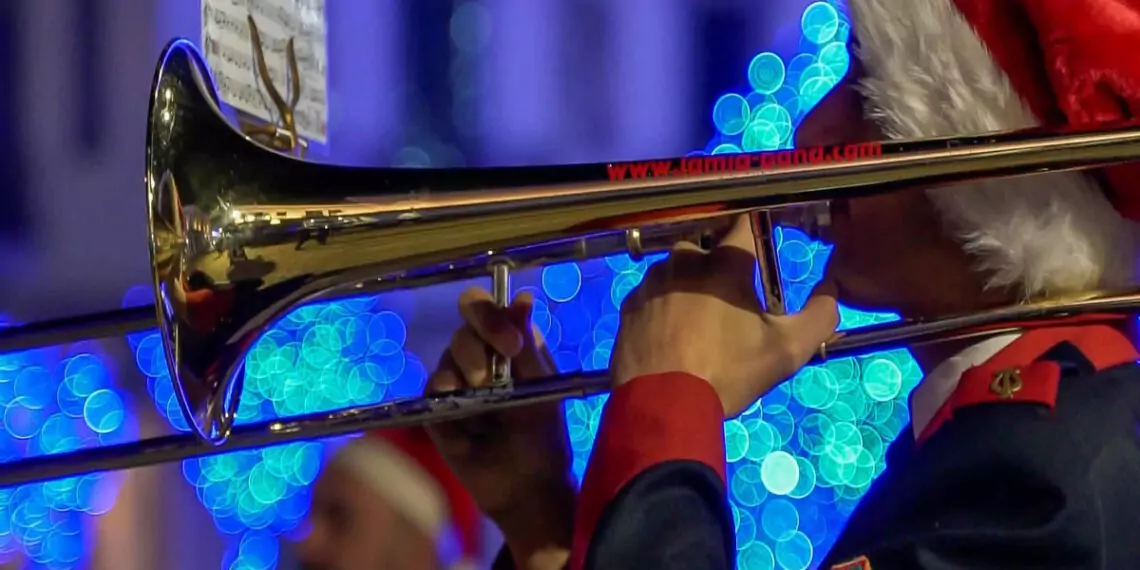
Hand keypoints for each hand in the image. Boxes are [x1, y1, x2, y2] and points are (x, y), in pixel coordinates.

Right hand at [425, 287, 574, 568]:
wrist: (525, 488)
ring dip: (466, 373)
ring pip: (448, 355)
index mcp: (510, 343)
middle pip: (464, 325)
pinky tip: (464, 415)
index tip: (511, 344)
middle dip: (478, 347)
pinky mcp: (437, 407)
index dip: (491, 316)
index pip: (488, 307)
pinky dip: (447, 396)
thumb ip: (530, 347)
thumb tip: (523, 297)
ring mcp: (457, 380)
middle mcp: (481, 355)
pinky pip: (432, 388)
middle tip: (492, 378)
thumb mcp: (544, 390)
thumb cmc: (543, 436)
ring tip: (484, 400)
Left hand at [611, 215, 838, 416]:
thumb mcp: (787, 350)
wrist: (662, 405)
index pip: (746, 224)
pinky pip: (653, 294)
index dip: (757, 232)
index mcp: (724, 262)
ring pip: (678, 270)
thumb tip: (831, 289)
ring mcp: (651, 281)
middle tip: (733, 300)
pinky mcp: (629, 305)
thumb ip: (821, 315)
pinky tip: (673, 334)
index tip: (762, 249)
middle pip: (709, 247)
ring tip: (701, 322)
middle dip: (722, 265)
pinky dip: (664, 306)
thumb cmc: (728, 373)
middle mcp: (684, 260)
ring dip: (691, 285)